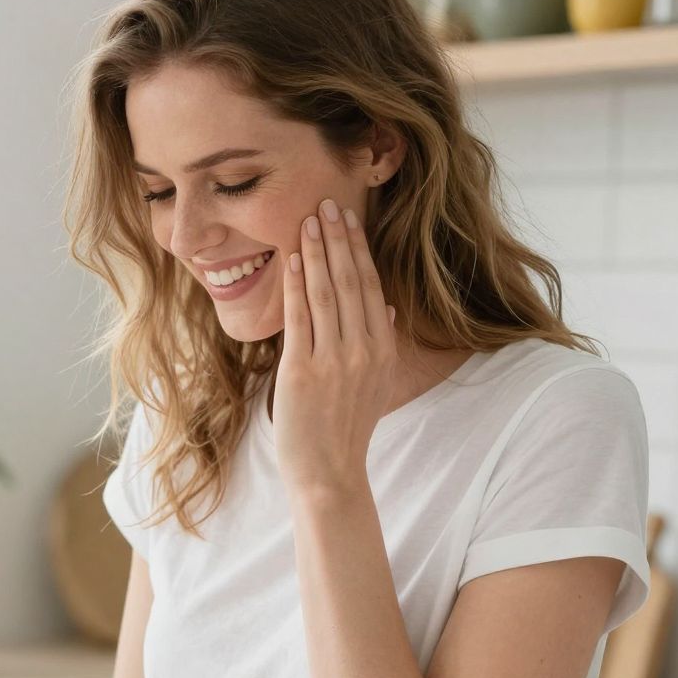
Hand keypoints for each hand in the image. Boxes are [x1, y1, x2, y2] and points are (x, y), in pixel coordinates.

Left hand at [272, 199, 397, 500]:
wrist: (329, 474)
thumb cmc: (346, 431)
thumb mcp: (375, 385)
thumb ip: (380, 343)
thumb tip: (382, 303)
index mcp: (382, 350)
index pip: (371, 287)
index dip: (359, 250)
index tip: (349, 219)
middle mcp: (363, 350)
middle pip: (352, 282)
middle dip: (339, 239)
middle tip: (327, 202)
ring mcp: (334, 361)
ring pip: (327, 293)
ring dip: (318, 252)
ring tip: (309, 219)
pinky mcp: (303, 372)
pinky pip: (300, 318)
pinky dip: (298, 285)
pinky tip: (295, 257)